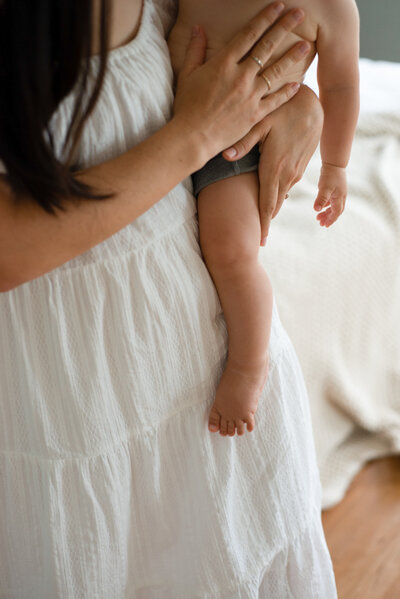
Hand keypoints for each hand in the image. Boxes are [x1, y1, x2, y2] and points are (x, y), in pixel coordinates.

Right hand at [172, 3, 310, 164]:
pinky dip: (287, 92)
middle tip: (299, 13)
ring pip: (276, 71)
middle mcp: (241, 76)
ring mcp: (250, 96)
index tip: (278, 6)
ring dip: (292, 56)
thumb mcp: (187, 75)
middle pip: (267, 47)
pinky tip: (298, 83)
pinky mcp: (255, 114)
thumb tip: (198, 28)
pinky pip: (275, 100)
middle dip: (284, 27)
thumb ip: (195, 50)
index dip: (265, 18)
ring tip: (306, 45)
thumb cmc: (186, 107)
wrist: (193, 137)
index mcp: (224, 63)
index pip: (249, 34)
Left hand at [222, 85, 322, 242]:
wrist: (313, 107)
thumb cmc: (283, 112)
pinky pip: (286, 187)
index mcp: (275, 168)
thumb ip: (242, 142)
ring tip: (260, 223)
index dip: (262, 225)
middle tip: (256, 240)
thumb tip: (224, 156)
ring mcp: (296, 173)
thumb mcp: (261, 123)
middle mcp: (287, 175)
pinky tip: (269, 198)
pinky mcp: (300, 168)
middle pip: (273, 206)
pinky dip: (276, 196)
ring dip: (270, 209)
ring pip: (280, 197)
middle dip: (264, 223)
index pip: (266, 205)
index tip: (259, 242)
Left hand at [314, 163, 346, 226]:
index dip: (330, 220)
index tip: (324, 225)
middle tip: (320, 223)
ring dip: (327, 213)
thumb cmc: (330, 175)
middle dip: (329, 218)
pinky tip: (321, 207)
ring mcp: (339, 192)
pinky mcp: (336, 189)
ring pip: (334, 206)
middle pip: (336, 211)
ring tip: (318, 217)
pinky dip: (327, 206)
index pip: (336, 213)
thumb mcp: (324, 188)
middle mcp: (341, 196)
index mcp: (339, 198)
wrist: (334, 162)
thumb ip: (321, 199)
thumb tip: (316, 210)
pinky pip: (332, 201)